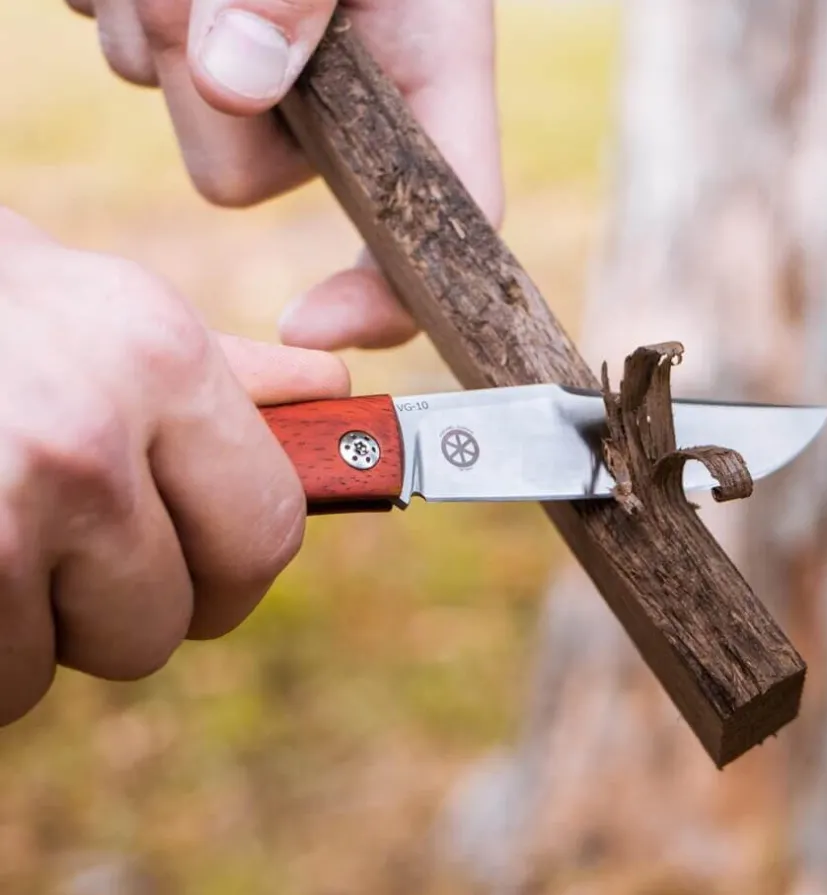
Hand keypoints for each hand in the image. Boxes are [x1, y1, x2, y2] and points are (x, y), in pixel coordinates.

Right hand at [0, 209, 349, 724]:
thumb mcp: (89, 306)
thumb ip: (217, 371)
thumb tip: (331, 390)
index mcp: (153, 359)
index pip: (267, 534)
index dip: (230, 575)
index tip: (198, 575)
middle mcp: (80, 439)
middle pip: (159, 625)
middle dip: (111, 611)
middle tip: (50, 547)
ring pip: (42, 670)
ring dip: (10, 631)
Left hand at [65, 0, 502, 352]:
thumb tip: (229, 80)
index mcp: (427, 66)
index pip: (440, 220)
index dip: (388, 296)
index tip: (314, 323)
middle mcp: (347, 84)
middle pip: (243, 176)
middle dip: (205, 93)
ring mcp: (260, 62)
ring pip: (173, 106)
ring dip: (152, 19)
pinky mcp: (185, 32)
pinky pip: (122, 43)